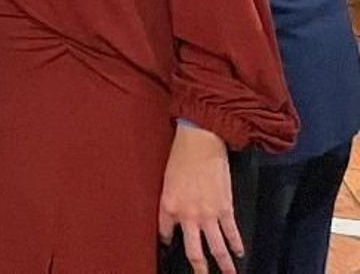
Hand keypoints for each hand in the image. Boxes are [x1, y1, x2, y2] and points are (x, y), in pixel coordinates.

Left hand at [157, 126, 241, 273]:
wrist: (200, 144)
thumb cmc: (180, 158)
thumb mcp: (166, 181)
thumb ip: (169, 203)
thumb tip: (172, 218)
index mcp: (169, 206)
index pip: (165, 233)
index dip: (167, 242)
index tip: (170, 248)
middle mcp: (188, 216)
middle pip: (194, 251)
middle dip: (198, 268)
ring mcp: (209, 215)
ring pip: (217, 248)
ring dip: (223, 265)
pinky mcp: (226, 208)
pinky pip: (232, 233)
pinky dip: (237, 245)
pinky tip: (240, 253)